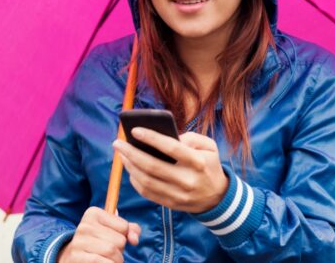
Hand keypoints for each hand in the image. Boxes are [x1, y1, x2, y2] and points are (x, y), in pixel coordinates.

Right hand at [57, 206, 140, 262]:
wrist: (73, 257)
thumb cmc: (98, 242)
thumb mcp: (113, 230)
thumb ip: (130, 230)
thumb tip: (134, 239)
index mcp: (93, 213)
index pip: (124, 226)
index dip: (123, 236)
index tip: (111, 238)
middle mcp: (84, 226)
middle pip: (119, 241)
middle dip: (120, 250)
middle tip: (108, 252)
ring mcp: (79, 242)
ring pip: (112, 252)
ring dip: (116, 260)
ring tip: (106, 259)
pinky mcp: (76, 257)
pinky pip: (104, 262)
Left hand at [112, 129, 228, 212]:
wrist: (216, 197)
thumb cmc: (208, 165)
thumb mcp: (210, 146)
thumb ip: (191, 137)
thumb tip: (168, 136)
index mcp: (198, 162)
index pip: (171, 148)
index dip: (151, 138)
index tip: (135, 130)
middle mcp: (187, 180)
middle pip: (152, 166)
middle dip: (131, 153)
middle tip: (118, 143)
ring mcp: (178, 194)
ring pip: (146, 181)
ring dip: (129, 167)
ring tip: (121, 154)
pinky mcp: (170, 204)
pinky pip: (146, 193)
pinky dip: (135, 180)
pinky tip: (130, 169)